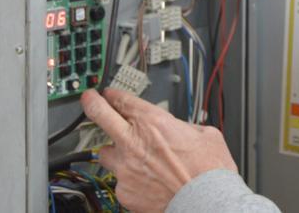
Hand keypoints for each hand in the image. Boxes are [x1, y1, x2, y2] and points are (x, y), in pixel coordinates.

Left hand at [81, 89, 235, 212]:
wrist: (205, 202)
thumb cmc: (209, 172)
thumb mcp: (205, 134)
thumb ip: (183, 127)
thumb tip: (179, 129)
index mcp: (154, 122)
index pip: (123, 100)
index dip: (113, 95)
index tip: (109, 95)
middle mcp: (134, 143)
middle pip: (100, 115)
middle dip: (92, 104)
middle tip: (89, 101)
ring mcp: (125, 168)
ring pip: (106, 153)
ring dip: (116, 151)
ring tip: (132, 157)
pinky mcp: (124, 191)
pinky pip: (119, 179)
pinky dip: (129, 178)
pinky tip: (145, 181)